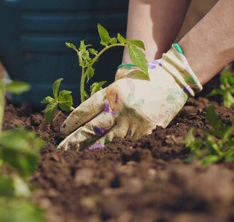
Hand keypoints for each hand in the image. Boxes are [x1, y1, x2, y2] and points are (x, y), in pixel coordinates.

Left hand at [58, 44, 201, 149]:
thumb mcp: (121, 80)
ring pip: (106, 141)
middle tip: (60, 149)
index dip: (71, 122)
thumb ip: (107, 96)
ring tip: (76, 155)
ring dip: (89, 149)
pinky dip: (111, 150)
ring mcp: (133, 122)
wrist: (173, 80)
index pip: (85, 110)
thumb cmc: (144, 76)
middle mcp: (120, 108)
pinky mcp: (145, 132)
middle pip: (91, 129)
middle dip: (74, 140)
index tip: (62, 131)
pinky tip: (100, 155)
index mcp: (112, 93)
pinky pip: (124, 144)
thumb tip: (89, 114)